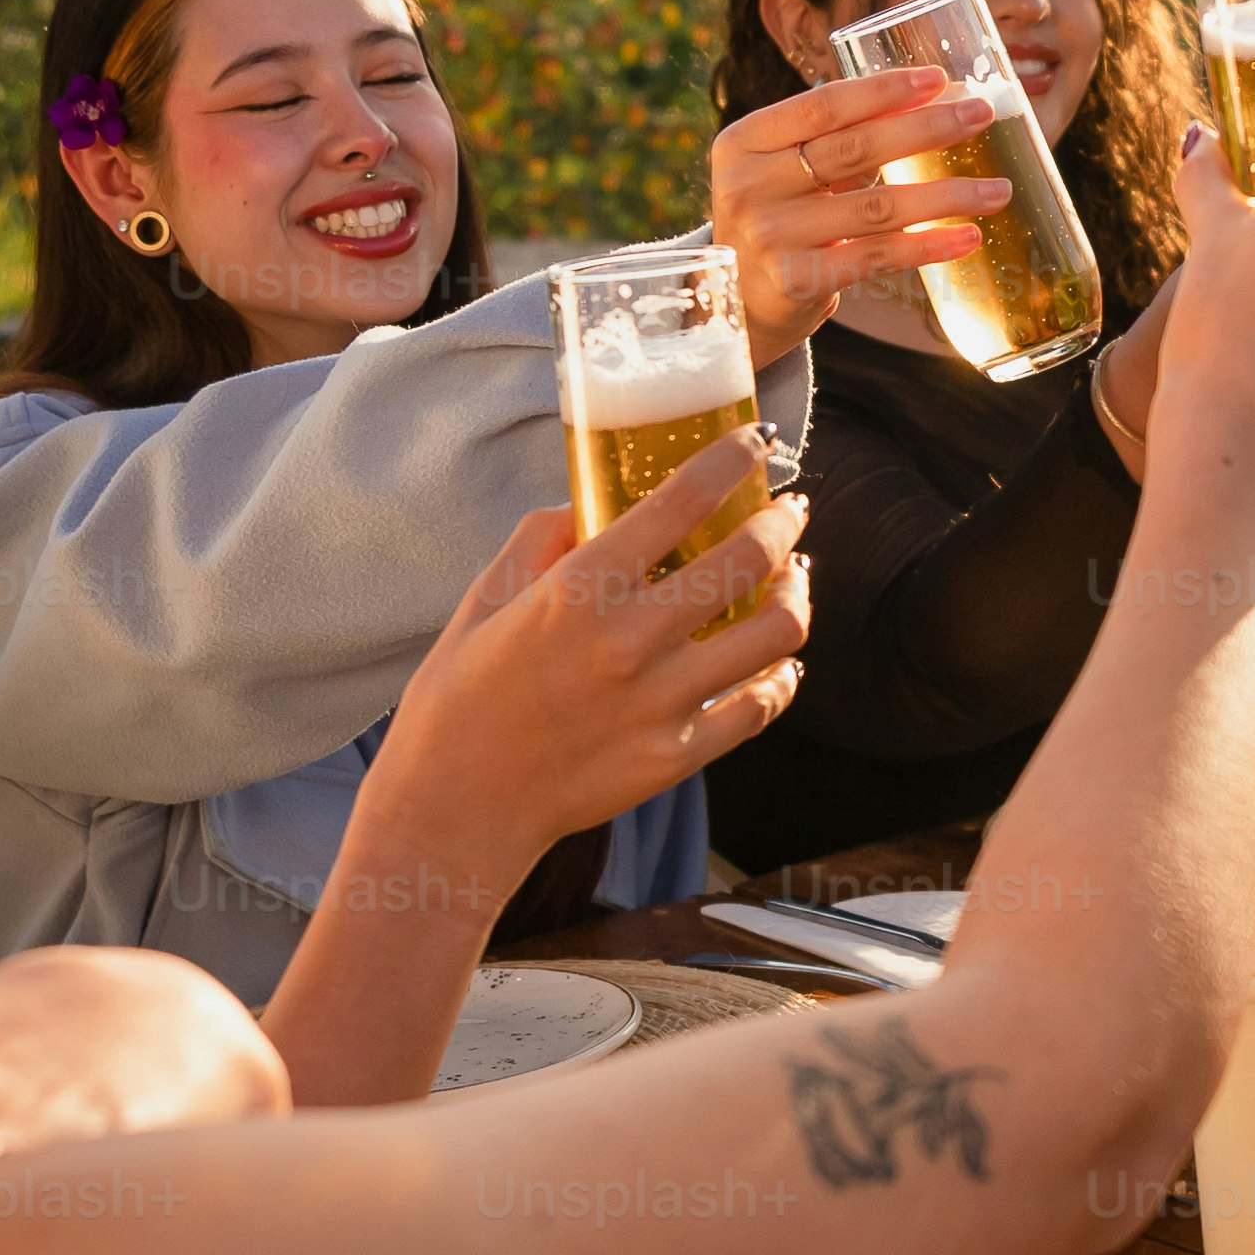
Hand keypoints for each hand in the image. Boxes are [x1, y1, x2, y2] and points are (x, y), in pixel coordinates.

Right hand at [351, 439, 813, 884]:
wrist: (456, 810)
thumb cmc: (459, 701)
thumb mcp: (484, 600)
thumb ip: (541, 539)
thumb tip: (590, 502)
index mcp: (580, 589)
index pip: (683, 499)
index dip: (733, 458)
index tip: (754, 443)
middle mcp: (631, 640)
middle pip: (750, 559)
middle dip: (783, 522)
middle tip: (789, 511)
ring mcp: (662, 702)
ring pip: (778, 634)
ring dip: (797, 594)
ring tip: (793, 579)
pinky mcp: (678, 756)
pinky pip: (761, 706)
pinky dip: (781, 676)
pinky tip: (777, 660)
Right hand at [709, 64, 999, 365]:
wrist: (734, 302)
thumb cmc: (778, 218)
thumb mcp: (786, 169)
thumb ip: (839, 136)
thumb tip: (937, 100)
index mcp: (745, 140)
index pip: (823, 106)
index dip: (883, 91)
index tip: (938, 79)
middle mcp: (749, 185)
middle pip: (854, 149)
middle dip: (926, 129)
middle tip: (980, 115)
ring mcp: (770, 235)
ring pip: (876, 207)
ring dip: (944, 195)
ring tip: (997, 190)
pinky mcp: (796, 281)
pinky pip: (876, 256)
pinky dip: (927, 245)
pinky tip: (967, 237)